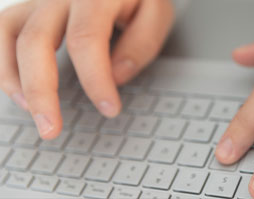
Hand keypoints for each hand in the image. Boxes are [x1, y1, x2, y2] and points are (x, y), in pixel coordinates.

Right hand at [0, 0, 173, 138]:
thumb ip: (141, 43)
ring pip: (9, 34)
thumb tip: (116, 77)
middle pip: (35, 41)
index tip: (109, 109)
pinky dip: (4, 64)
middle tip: (51, 130)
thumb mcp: (156, 14)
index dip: (95, 80)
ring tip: (34, 114)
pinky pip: (3, 31)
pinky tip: (21, 91)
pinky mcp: (29, 8)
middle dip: (41, 92)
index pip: (86, 40)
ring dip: (14, 79)